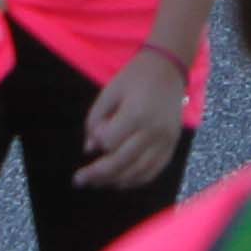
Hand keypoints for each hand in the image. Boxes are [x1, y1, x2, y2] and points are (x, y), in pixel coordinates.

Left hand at [77, 44, 188, 191]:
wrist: (169, 68)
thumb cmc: (135, 77)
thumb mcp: (109, 91)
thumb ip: (95, 120)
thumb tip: (89, 150)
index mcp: (136, 114)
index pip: (109, 142)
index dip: (98, 140)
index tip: (95, 133)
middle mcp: (153, 131)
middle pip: (122, 162)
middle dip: (97, 174)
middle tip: (79, 180)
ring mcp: (165, 141)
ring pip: (138, 173)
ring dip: (115, 181)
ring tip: (97, 183)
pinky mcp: (171, 146)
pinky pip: (153, 172)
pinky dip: (136, 181)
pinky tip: (120, 182)